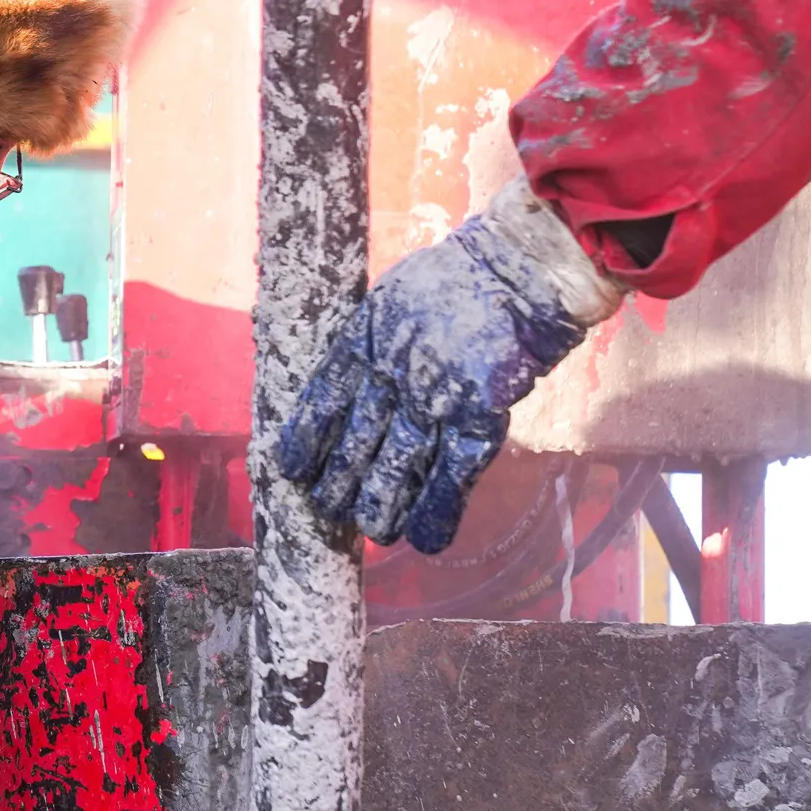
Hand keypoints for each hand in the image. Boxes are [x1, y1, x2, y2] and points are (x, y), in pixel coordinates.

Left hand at [277, 178, 621, 552]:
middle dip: (339, 483)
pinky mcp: (479, 416)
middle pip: (356, 443)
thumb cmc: (458, 278)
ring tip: (373, 533)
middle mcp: (393, 374)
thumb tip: (352, 383)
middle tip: (329, 510)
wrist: (519, 270)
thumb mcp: (390, 297)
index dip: (307, 441)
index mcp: (364, 340)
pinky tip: (424, 541)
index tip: (291, 470)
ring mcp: (436, 398)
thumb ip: (370, 340)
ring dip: (382, 507)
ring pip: (398, 466)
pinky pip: (454, 475)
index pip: (323, 401)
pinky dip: (438, 511)